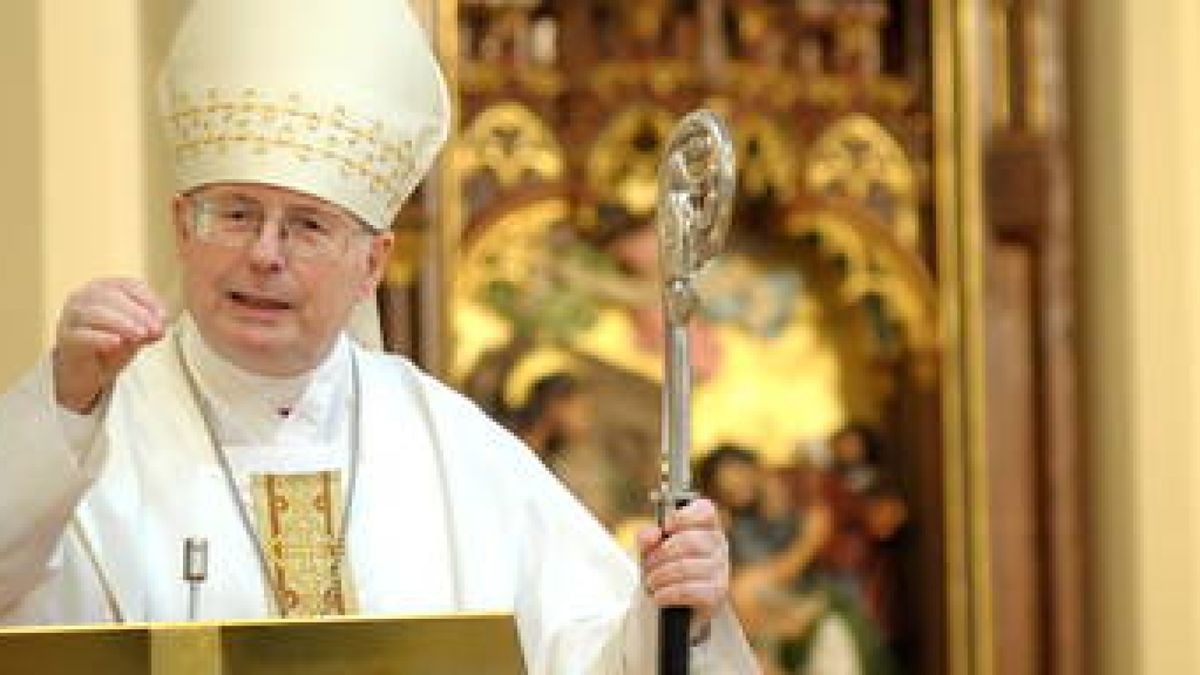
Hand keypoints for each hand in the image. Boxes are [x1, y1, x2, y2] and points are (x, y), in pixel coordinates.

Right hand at [53, 278, 166, 412]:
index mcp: (105, 288)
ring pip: (93, 312)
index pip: (128, 285)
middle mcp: (84, 296)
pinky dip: (100, 337)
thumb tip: (162, 320)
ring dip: (120, 322)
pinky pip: (80, 335)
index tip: (164, 316)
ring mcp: (70, 316)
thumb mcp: (138, 333)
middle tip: (154, 328)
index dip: (148, 299)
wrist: (87, 371)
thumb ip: (150, 325)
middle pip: (109, 295)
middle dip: (136, 311)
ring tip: (140, 334)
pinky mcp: (65, 338)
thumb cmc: (113, 344)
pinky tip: (116, 342)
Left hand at [637, 497, 730, 633]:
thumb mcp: (654, 548)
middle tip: (648, 564)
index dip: (683, 516)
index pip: (705, 511)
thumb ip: (648, 537)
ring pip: (686, 567)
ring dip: (660, 575)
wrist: (682, 603)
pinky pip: (689, 590)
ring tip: (651, 581)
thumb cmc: (669, 566)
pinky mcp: (716, 594)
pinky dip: (667, 593)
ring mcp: (721, 570)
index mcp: (708, 526)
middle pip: (688, 542)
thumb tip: (652, 535)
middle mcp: (719, 545)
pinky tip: (658, 595)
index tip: (666, 526)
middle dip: (661, 554)